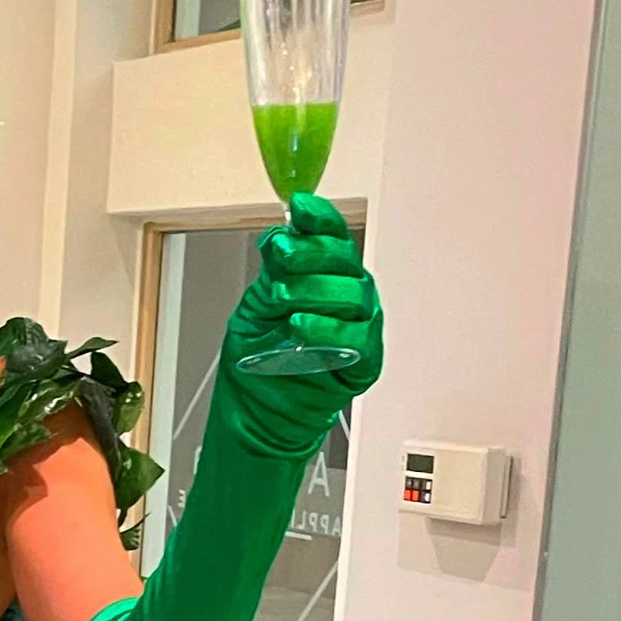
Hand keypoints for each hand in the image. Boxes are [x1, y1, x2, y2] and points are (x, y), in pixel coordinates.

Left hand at [216, 196, 382, 451]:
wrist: (257, 411)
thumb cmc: (261, 360)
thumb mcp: (256, 306)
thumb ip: (273, 272)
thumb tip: (280, 237)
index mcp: (323, 274)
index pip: (330, 235)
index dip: (319, 219)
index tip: (300, 209)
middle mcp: (346, 295)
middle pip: (344, 260)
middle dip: (311, 253)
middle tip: (283, 256)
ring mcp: (358, 326)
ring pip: (354, 295)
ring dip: (316, 291)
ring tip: (285, 299)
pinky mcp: (364, 361)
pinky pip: (357, 339)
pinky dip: (329, 330)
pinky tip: (302, 326)